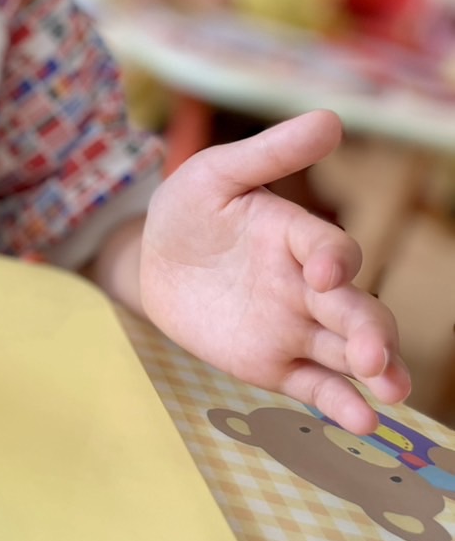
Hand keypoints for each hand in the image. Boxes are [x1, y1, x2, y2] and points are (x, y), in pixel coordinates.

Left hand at [139, 110, 409, 433]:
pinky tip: (363, 421)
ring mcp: (295, 327)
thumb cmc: (189, 209)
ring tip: (390, 391)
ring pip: (348, 352)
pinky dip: (341, 404)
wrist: (151, 262)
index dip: (333, 260)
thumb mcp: (216, 175)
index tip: (322, 273)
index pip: (331, 249)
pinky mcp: (275, 364)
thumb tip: (331, 119)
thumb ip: (268, 154)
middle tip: (374, 356)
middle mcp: (307, 285)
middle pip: (355, 309)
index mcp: (296, 235)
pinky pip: (315, 386)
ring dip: (376, 370)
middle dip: (371, 332)